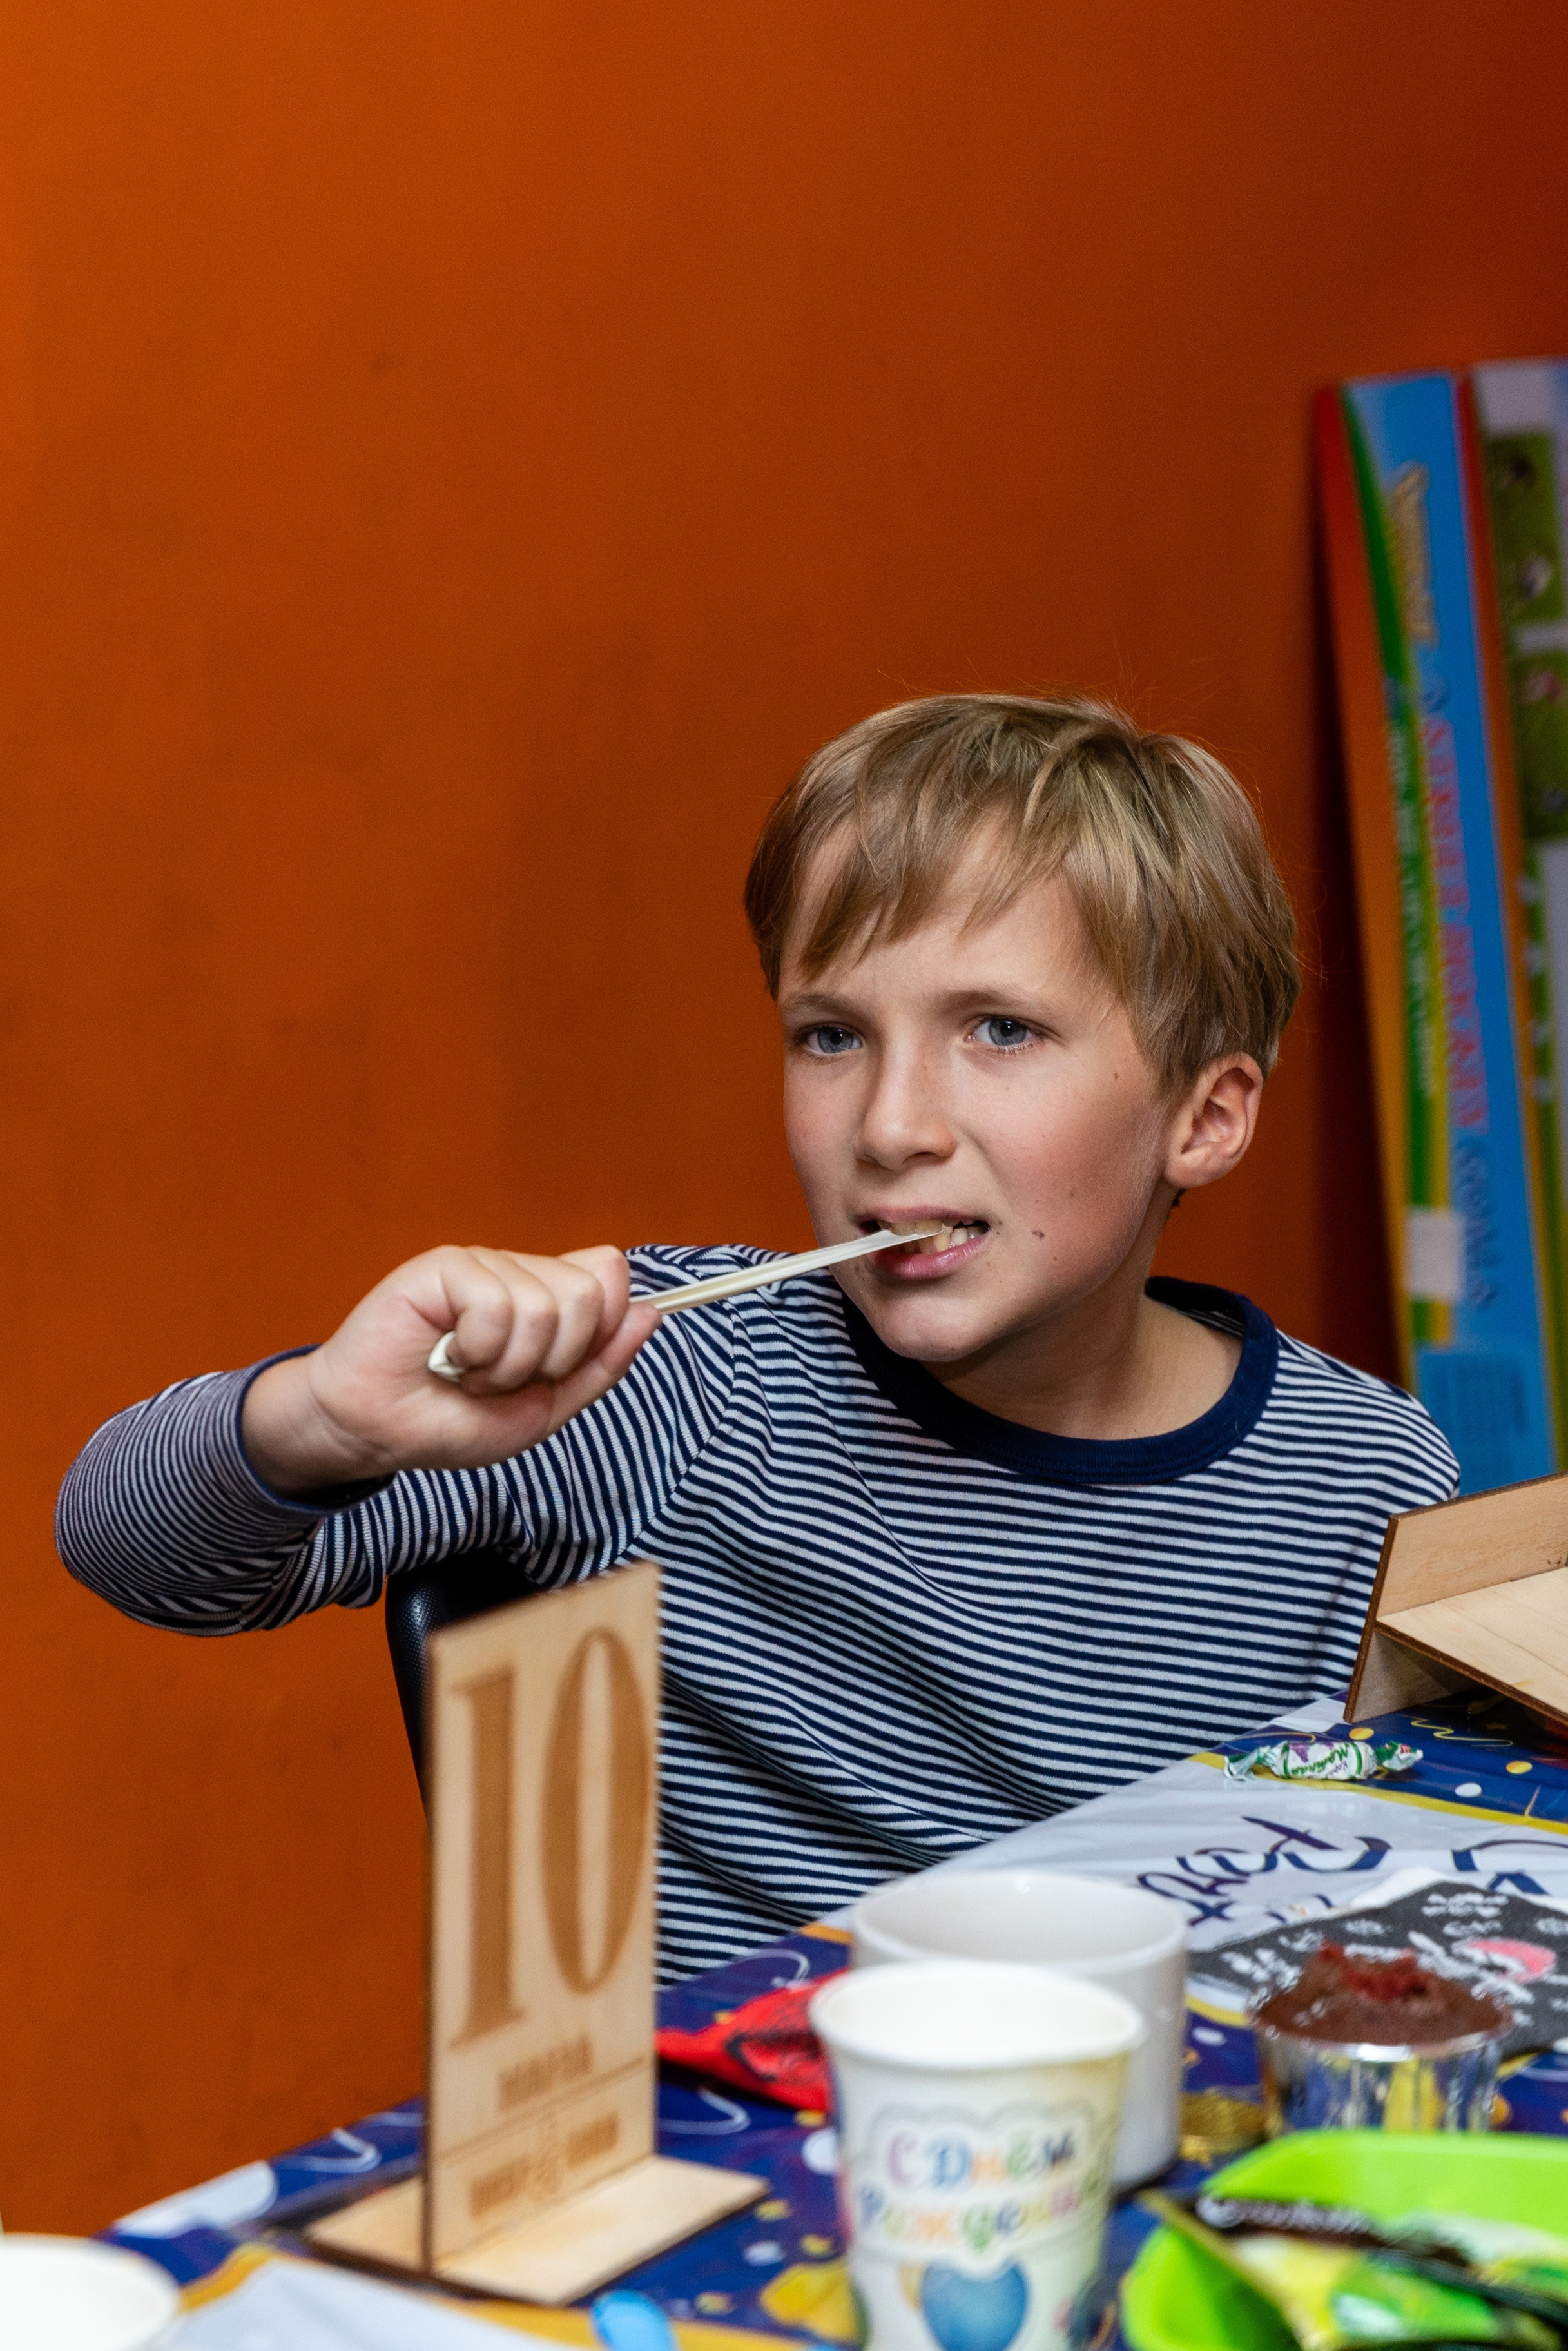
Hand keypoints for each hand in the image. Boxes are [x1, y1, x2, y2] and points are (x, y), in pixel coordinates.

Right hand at [240, 1245, 657, 1495]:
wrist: (377, 1431)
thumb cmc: (451, 1419)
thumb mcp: (545, 1408)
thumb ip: (601, 1364)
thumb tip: (652, 1313)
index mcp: (546, 1296)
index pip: (609, 1274)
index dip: (602, 1326)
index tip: (562, 1366)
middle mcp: (518, 1271)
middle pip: (588, 1292)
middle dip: (553, 1359)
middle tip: (504, 1378)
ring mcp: (482, 1264)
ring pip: (544, 1306)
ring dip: (507, 1365)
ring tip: (469, 1371)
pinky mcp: (444, 1265)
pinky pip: (495, 1304)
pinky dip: (477, 1351)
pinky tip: (447, 1357)